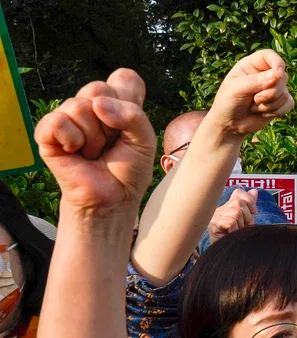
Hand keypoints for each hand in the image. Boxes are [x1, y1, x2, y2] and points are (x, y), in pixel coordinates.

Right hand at [35, 69, 154, 212]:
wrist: (113, 198)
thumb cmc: (129, 170)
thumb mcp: (145, 141)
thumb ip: (133, 115)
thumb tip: (97, 104)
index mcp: (116, 103)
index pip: (124, 78)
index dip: (129, 98)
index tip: (130, 125)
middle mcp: (91, 105)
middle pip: (99, 87)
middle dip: (111, 122)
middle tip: (112, 143)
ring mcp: (68, 117)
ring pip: (79, 105)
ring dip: (94, 137)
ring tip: (95, 152)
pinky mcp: (48, 132)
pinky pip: (58, 121)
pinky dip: (72, 140)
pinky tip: (75, 152)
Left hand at [208, 49, 294, 137]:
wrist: (230, 124)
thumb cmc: (228, 102)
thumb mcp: (237, 89)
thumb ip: (256, 81)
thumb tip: (276, 76)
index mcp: (252, 65)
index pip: (269, 56)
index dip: (277, 63)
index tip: (278, 75)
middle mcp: (265, 74)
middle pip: (281, 77)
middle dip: (270, 93)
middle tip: (254, 99)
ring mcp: (273, 88)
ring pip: (285, 93)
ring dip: (270, 105)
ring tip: (254, 107)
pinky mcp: (279, 102)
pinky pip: (289, 103)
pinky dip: (278, 111)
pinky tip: (264, 114)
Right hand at [208, 188, 258, 244]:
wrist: (230, 255)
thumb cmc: (238, 239)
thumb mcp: (247, 221)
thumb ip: (250, 206)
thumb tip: (255, 191)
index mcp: (227, 207)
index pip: (238, 193)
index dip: (249, 201)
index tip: (254, 212)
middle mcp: (219, 209)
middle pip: (239, 203)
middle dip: (247, 217)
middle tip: (242, 228)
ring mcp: (215, 216)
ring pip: (236, 212)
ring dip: (241, 225)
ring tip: (236, 232)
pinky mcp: (213, 225)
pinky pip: (231, 222)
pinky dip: (235, 230)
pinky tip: (230, 235)